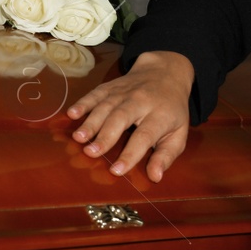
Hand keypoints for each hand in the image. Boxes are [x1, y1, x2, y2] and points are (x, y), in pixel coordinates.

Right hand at [65, 50, 193, 181]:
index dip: (130, 154)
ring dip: (90, 122)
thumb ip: (166, 155)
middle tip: (91, 153)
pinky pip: (95, 94)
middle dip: (105, 136)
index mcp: (160, 115)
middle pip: (121, 118)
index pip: (144, 136)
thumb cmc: (171, 110)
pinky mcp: (111, 87)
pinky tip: (72, 114)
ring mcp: (124, 92)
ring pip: (105, 107)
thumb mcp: (178, 133)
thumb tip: (155, 177)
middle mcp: (141, 101)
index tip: (117, 170)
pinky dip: (83, 103)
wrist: (166, 72)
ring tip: (78, 138)